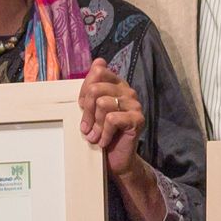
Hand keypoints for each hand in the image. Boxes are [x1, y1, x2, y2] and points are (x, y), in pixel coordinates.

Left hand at [78, 58, 146, 177]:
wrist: (116, 160)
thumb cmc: (102, 134)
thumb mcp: (91, 109)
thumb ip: (92, 87)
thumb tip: (98, 61)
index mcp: (116, 84)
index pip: (97, 72)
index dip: (84, 91)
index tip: (82, 108)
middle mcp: (127, 91)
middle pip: (96, 89)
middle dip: (86, 111)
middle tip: (86, 128)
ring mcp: (135, 104)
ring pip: (102, 104)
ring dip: (95, 125)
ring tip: (95, 136)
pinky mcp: (138, 119)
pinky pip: (111, 119)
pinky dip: (103, 133)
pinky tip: (104, 141)